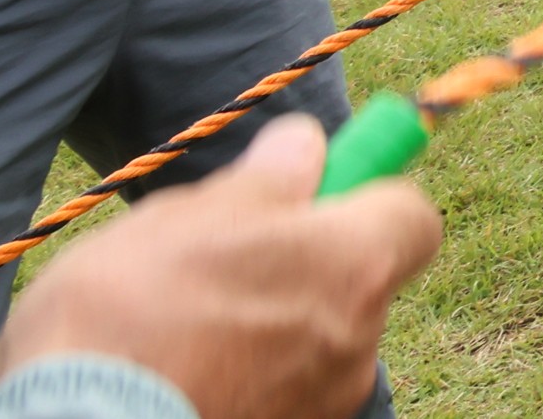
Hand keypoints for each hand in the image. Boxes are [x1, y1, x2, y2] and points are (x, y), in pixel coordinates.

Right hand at [0, 112, 440, 418]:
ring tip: (186, 323)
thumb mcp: (190, 214)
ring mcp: (327, 399)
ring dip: (273, 319)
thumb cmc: (128, 314)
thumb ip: (267, 178)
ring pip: (316, 334)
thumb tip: (305, 148)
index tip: (312, 193)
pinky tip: (187, 369)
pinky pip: (285, 385)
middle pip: (358, 278)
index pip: (413, 216)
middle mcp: (360, 337)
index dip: (367, 196)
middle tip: (223, 260)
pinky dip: (251, 372)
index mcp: (353, 264)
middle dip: (306, 262)